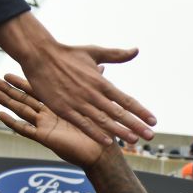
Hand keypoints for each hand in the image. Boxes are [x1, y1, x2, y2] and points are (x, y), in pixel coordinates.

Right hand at [0, 13, 155, 145]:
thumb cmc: (68, 54)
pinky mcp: (63, 108)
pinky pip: (82, 124)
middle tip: (150, 136)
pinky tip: (107, 141)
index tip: (153, 121)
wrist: (39, 55)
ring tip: (135, 141)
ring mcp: (78, 102)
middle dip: (136, 125)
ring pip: (103, 121)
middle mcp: (93, 93)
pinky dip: (95, 133)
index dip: (141, 111)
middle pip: (119, 113)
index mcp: (101, 82)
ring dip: (120, 132)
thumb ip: (116, 55)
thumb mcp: (94, 52)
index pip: (126, 100)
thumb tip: (135, 50)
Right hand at [0, 74, 110, 167]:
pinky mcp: (45, 137)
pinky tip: (0, 114)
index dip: (23, 83)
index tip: (9, 73)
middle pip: (24, 100)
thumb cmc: (99, 129)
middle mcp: (48, 115)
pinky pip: (25, 130)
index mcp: (58, 105)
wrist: (100, 151)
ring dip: (7, 102)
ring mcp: (45, 126)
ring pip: (21, 111)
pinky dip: (12, 123)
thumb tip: (102, 67)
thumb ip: (94, 85)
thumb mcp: (96, 101)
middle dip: (9, 90)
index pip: (37, 91)